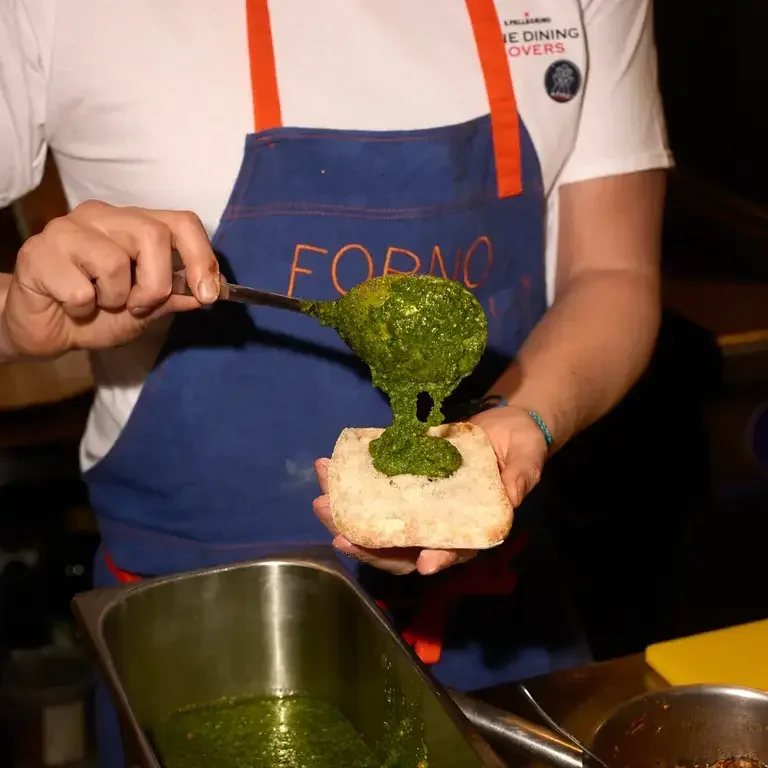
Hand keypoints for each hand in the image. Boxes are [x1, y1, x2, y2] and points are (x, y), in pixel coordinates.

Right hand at [1, 201, 218, 357]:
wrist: (47, 330)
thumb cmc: (99, 313)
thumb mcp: (148, 310)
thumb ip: (176, 297)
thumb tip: (211, 291)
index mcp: (134, 223)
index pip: (181, 221)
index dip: (201, 256)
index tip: (208, 294)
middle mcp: (103, 216)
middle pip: (153, 235)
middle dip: (156, 285)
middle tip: (137, 305)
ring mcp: (67, 229)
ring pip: (115, 261)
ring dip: (115, 298)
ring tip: (99, 302)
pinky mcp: (38, 253)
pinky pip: (80, 288)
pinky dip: (82, 309)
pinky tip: (72, 305)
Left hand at [312, 405, 548, 575]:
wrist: (504, 423)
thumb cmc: (522, 446)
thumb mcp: (528, 460)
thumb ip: (519, 479)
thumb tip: (511, 498)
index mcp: (469, 527)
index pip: (451, 551)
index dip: (436, 558)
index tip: (423, 561)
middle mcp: (438, 522)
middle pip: (400, 546)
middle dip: (367, 544)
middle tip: (337, 533)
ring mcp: (417, 503)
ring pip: (378, 521)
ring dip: (347, 515)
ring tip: (321, 498)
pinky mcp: (403, 480)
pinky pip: (373, 488)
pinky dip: (349, 483)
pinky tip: (328, 468)